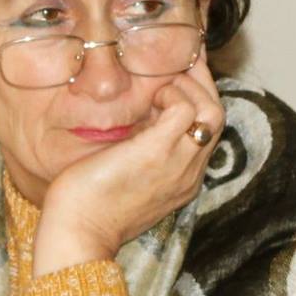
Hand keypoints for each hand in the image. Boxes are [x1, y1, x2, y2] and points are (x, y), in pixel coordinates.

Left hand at [31, 59, 224, 276]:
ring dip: (188, 87)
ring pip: (212, 110)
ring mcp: (178, 163)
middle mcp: (189, 173)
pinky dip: (170, 95)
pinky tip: (147, 100)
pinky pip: (184, 109)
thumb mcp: (125, 173)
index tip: (183, 69)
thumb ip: (138, 148)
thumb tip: (136, 117)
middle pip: (217, 116)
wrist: (77, 235)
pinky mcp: (157, 152)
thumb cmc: (88, 206)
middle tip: (179, 60)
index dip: (198, 95)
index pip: (208, 129)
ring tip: (159, 84)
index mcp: (182, 179)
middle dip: (202, 81)